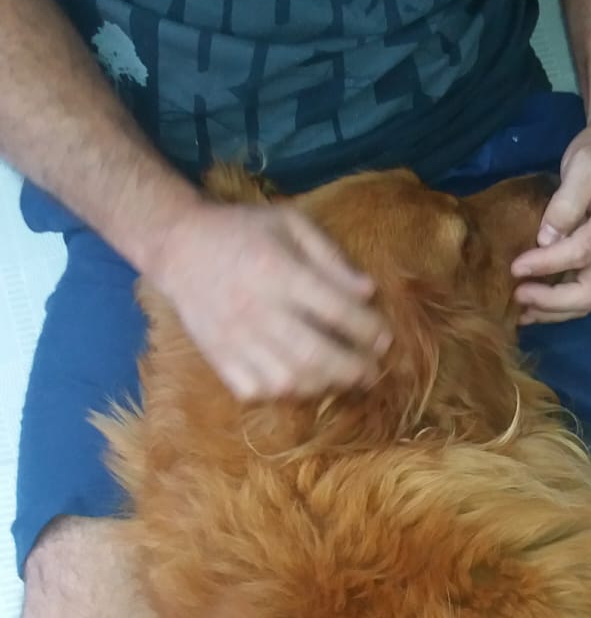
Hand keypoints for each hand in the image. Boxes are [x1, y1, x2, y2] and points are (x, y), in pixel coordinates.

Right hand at [146, 198, 391, 399]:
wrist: (178, 247)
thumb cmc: (242, 231)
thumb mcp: (290, 223)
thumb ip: (330, 256)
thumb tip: (368, 293)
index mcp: (278, 271)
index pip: (335, 309)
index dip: (368, 329)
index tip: (385, 339)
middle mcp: (258, 309)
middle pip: (315, 353)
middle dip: (352, 369)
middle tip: (372, 373)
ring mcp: (236, 338)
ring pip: (288, 380)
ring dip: (322, 385)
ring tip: (340, 379)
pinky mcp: (218, 358)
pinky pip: (256, 391)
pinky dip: (282, 394)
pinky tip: (299, 383)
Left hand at [511, 119, 590, 323]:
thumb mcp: (583, 165)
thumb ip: (566, 202)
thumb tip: (546, 239)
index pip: (581, 253)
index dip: (546, 264)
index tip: (515, 268)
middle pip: (588, 293)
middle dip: (551, 303)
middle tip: (517, 296)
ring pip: (585, 302)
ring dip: (553, 311)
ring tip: (520, 310)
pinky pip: (581, 295)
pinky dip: (557, 306)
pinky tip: (533, 305)